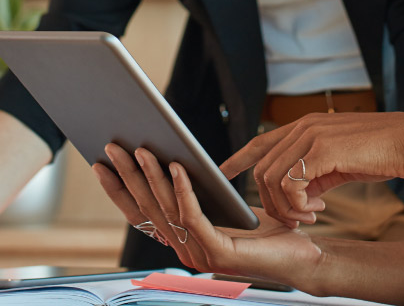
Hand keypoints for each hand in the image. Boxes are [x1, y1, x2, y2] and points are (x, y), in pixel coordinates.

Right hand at [93, 144, 323, 282]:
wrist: (303, 256)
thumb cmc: (268, 230)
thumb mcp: (224, 206)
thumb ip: (198, 194)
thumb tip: (171, 159)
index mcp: (182, 241)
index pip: (141, 215)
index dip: (118, 190)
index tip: (100, 164)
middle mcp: (185, 251)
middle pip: (148, 209)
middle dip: (127, 176)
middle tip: (112, 146)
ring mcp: (199, 255)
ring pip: (167, 210)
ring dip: (151, 177)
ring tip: (141, 149)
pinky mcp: (218, 253)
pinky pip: (193, 216)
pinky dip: (183, 190)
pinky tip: (178, 167)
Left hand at [219, 112, 403, 225]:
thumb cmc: (382, 153)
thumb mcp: (340, 161)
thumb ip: (315, 171)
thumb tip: (300, 194)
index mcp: (307, 126)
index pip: (261, 141)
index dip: (239, 158)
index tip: (223, 172)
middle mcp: (304, 126)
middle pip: (262, 169)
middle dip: (271, 201)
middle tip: (297, 218)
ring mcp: (311, 136)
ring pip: (272, 179)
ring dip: (286, 207)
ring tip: (309, 216)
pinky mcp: (322, 150)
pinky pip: (291, 184)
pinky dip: (298, 204)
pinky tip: (318, 209)